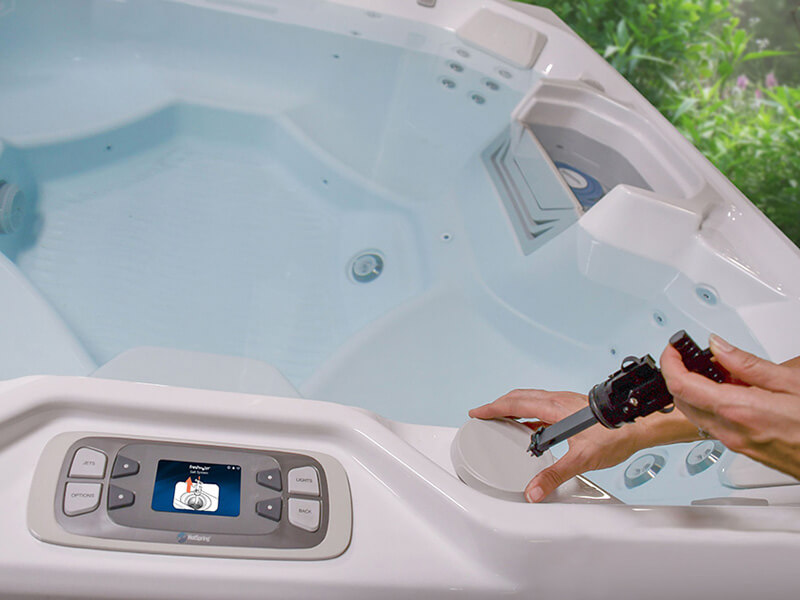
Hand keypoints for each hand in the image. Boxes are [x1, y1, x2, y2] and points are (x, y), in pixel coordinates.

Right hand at [469, 390, 660, 501]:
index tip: (477, 412)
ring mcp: (566, 402)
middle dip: (498, 405)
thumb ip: (554, 476)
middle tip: (484, 414)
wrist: (641, 425)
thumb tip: (535, 491)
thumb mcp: (581, 459)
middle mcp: (558, 400)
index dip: (492, 408)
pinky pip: (543, 406)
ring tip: (502, 420)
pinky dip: (529, 413)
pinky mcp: (573, 408)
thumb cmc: (617, 434)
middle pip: (520, 397)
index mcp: (554, 407)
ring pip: (532, 399)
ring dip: (514, 408)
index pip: (515, 404)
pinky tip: (531, 428)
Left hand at [660, 334, 799, 479]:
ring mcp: (735, 443)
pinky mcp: (742, 449)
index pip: (682, 385)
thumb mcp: (791, 382)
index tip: (672, 348)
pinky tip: (729, 389)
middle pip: (681, 400)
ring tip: (714, 368)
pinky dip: (709, 402)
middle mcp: (731, 431)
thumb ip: (747, 363)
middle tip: (688, 354)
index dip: (670, 363)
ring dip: (693, 388)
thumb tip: (718, 346)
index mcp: (740, 411)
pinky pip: (712, 422)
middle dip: (678, 374)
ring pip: (694, 412)